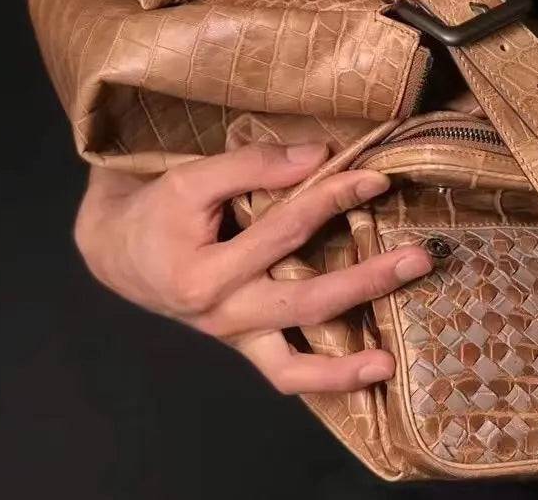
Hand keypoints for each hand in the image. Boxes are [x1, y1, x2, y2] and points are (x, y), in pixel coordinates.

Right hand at [73, 144, 431, 393]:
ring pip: (294, 364)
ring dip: (347, 363)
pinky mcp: (244, 345)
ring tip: (391, 360)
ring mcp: (235, 336)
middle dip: (367, 282)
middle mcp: (223, 313)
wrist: (117, 251)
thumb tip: (319, 155)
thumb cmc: (155, 211)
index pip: (285, 228)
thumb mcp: (191, 179)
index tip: (377, 177)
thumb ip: (253, 166)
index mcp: (206, 271)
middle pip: (305, 301)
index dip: (333, 198)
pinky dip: (325, 381)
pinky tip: (369, 372)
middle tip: (419, 260)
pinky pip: (285, 374)